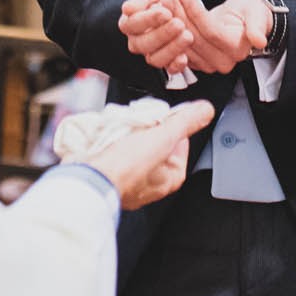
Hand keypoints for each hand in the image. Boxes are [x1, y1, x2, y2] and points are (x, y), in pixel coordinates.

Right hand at [84, 100, 214, 209]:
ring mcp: (127, 182)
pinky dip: (113, 143)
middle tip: (144, 121)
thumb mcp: (163, 137)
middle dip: (149, 132)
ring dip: (130, 136)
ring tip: (126, 125)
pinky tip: (109, 135)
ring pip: (134, 151)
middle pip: (156, 149)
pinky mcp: (107, 176)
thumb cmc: (127, 166)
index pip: (181, 149)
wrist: (89, 179)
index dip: (175, 131)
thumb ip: (185, 122)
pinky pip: (114, 155)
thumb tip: (206, 110)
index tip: (169, 119)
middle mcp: (149, 185)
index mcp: (168, 179)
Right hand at [118, 0, 206, 74]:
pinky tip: (185, 57)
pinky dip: (176, 65)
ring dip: (171, 49)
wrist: (181, 1)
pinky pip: (169, 69)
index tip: (165, 12)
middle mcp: (138, 40)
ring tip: (187, 36)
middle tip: (179, 24)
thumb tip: (127, 8)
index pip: (132, 24)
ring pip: (155, 59)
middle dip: (162, 34)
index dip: (148, 20)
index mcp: (130, 22)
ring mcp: (152, 53)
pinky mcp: (167, 61)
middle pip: (143, 44)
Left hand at [171, 0, 271, 74]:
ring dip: (172, 21)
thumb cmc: (251, 12)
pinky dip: (170, 30)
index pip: (212, 31)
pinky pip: (179, 46)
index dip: (196, 13)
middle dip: (180, 16)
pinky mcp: (196, 62)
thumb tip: (259, 40)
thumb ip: (257, 26)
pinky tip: (164, 14)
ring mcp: (208, 64)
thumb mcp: (257, 12)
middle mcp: (223, 62)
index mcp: (237, 50)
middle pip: (195, 38)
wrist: (243, 20)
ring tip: (163, 2)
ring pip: (184, 41)